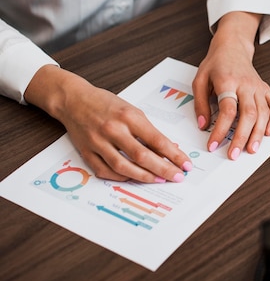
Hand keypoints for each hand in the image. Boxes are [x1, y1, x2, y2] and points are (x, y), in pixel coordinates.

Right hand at [25, 65, 190, 182]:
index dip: (174, 155)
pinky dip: (122, 177)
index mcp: (128, 116)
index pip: (157, 140)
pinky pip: (105, 171)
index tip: (185, 164)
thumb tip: (168, 149)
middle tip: (177, 177)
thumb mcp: (132, 111)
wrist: (73, 100)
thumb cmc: (106, 104)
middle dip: (163, 169)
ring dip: (144, 176)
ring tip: (159, 180)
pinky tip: (134, 178)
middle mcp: (113, 129)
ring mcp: (98, 142)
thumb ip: (148, 131)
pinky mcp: (86, 152)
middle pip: (142, 156)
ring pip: (124, 166)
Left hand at [193, 11, 269, 159]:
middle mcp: (246, 84)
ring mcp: (258, 87)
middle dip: (242, 137)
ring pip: (263, 113)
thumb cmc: (216, 64)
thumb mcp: (199, 80)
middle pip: (248, 114)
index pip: (227, 109)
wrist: (233, 48)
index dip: (220, 129)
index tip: (213, 144)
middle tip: (234, 154)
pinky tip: (269, 133)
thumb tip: (204, 125)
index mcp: (227, 81)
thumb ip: (201, 103)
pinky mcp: (266, 89)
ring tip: (251, 149)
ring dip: (258, 133)